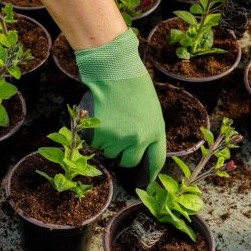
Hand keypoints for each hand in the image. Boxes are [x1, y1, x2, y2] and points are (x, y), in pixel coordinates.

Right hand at [75, 30, 165, 181]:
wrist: (114, 70)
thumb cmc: (133, 84)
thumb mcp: (150, 109)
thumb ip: (147, 129)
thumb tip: (138, 147)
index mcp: (156, 131)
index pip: (156, 160)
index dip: (150, 172)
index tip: (146, 180)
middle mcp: (139, 139)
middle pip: (129, 161)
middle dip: (122, 155)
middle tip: (117, 140)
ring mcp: (119, 138)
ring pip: (109, 152)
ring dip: (106, 142)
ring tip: (109, 119)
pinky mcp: (101, 135)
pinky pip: (95, 143)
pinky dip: (94, 135)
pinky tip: (99, 117)